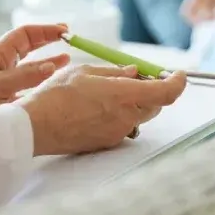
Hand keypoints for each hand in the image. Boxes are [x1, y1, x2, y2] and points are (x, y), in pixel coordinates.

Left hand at [0, 24, 70, 114]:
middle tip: (68, 36)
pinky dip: (41, 78)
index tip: (64, 30)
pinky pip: (27, 80)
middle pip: (28, 44)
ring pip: (29, 62)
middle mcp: (1, 63)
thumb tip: (52, 65)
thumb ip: (25, 76)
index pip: (25, 34)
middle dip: (48, 39)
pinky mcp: (4, 93)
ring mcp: (2, 77)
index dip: (45, 30)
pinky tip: (51, 81)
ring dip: (47, 59)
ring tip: (66, 57)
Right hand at [18, 65, 187, 155]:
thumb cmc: (56, 95)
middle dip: (152, 90)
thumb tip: (134, 72)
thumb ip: (114, 72)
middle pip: (155, 104)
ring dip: (135, 103)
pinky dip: (120, 114)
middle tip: (137, 77)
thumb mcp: (85, 72)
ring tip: (109, 91)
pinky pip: (123, 126)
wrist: (35, 126)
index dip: (178, 82)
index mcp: (123, 95)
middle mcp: (126, 117)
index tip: (179, 74)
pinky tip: (97, 107)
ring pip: (139, 116)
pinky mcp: (107, 143)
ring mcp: (117, 133)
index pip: (166, 92)